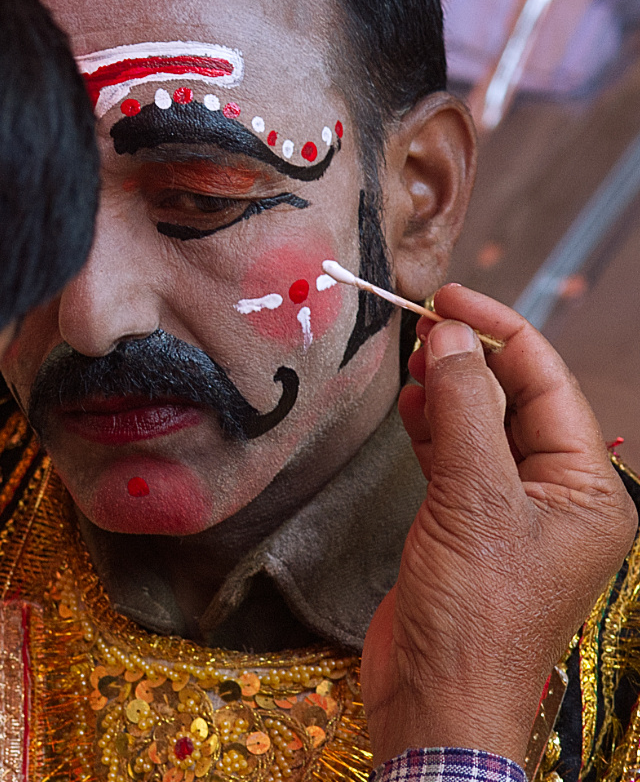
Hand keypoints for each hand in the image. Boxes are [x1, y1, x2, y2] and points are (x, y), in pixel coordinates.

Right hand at [362, 285, 636, 765]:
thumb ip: (464, 410)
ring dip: (446, 388)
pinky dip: (431, 425)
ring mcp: (510, 510)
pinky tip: (408, 406)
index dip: (497, 330)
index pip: (547, 383)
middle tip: (419, 325)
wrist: (437, 699)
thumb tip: (446, 335)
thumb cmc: (474, 610)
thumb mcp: (474, 500)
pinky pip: (456, 454)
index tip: (446, 296)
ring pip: (482, 424)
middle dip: (470, 358)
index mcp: (586, 488)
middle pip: (515, 399)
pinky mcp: (467, 524)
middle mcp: (556, 494)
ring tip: (408, 360)